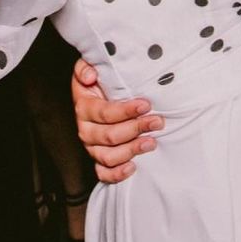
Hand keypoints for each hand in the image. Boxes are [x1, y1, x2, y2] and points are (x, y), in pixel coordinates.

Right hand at [72, 58, 163, 182]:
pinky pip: (103, 173)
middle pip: (109, 135)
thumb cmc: (97, 82)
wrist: (95, 95)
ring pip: (108, 156)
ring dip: (131, 150)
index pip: (104, 113)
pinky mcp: (97, 159)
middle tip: (157, 122)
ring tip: (151, 142)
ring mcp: (91, 147)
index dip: (126, 111)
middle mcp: (85, 129)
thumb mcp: (88, 68)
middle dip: (136, 128)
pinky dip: (116, 174)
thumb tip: (90, 76)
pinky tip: (132, 167)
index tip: (145, 105)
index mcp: (83, 107)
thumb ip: (85, 67)